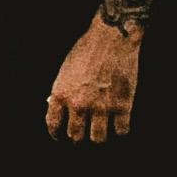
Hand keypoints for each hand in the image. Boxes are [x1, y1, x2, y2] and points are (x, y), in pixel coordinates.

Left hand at [46, 20, 139, 142]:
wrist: (111, 38)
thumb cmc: (87, 49)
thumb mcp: (65, 69)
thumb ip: (63, 90)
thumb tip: (61, 109)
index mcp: (61, 94)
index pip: (53, 124)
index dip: (56, 134)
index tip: (60, 137)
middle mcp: (79, 104)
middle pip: (76, 136)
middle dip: (77, 139)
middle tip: (81, 137)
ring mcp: (101, 107)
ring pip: (98, 138)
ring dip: (98, 138)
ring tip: (99, 133)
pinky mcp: (123, 106)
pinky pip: (121, 130)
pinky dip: (120, 130)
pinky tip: (119, 125)